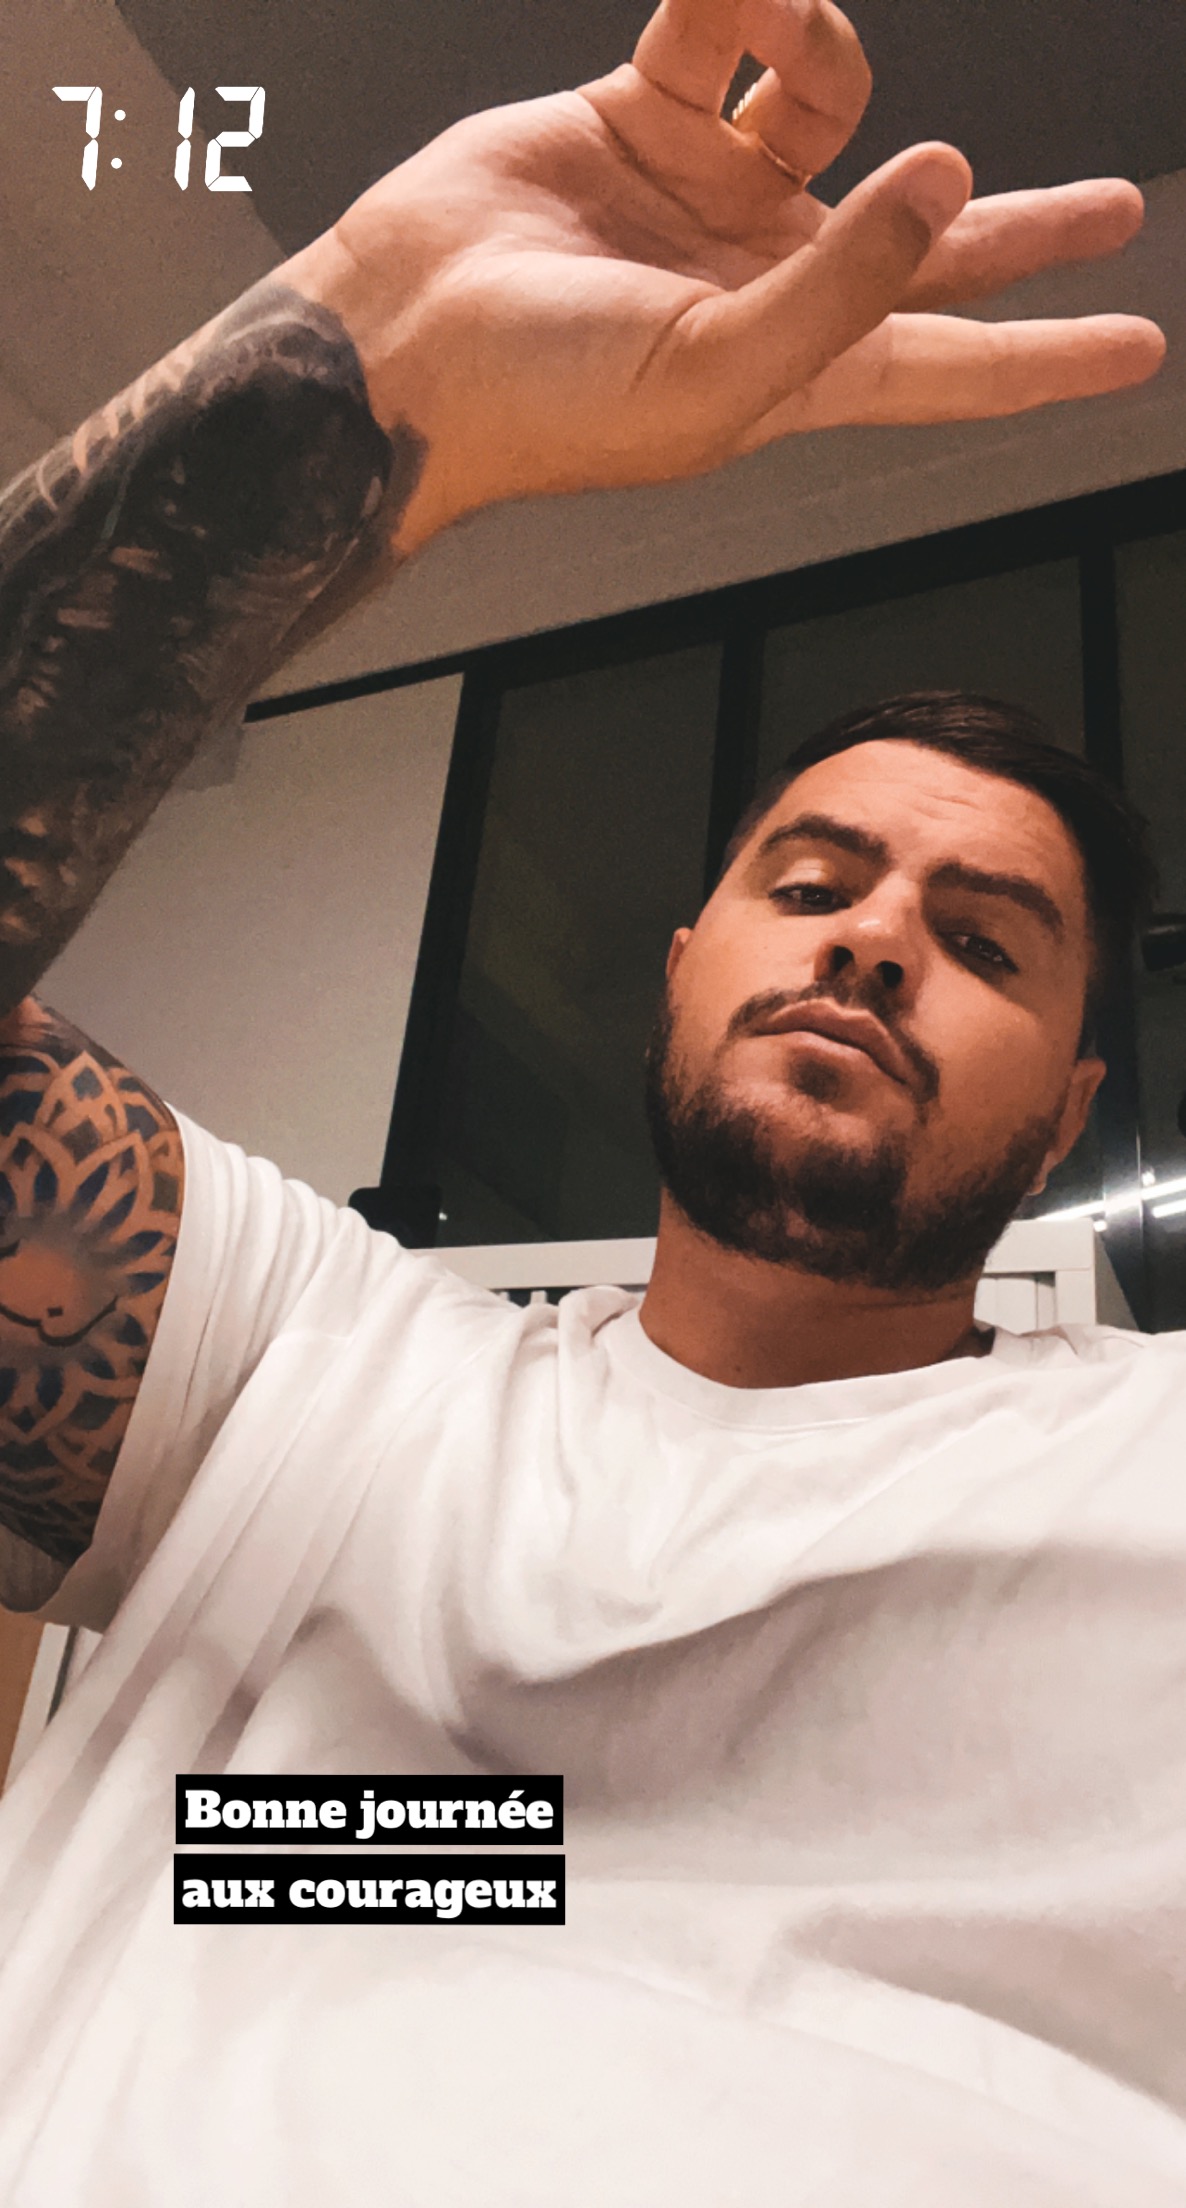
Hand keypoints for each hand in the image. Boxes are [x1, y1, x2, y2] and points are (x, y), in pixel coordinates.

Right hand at [286, 0, 1165, 551]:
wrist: (406, 339)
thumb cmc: (545, 400)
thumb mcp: (719, 372)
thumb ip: (845, 283)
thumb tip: (949, 181)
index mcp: (798, 367)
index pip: (955, 362)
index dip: (1050, 354)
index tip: (1139, 347)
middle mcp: (769, 279)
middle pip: (929, 242)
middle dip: (1020, 223)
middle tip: (1109, 210)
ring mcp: (710, 200)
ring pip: (827, 96)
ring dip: (821, 48)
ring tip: (774, 29)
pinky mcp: (641, 120)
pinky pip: (720, 34)